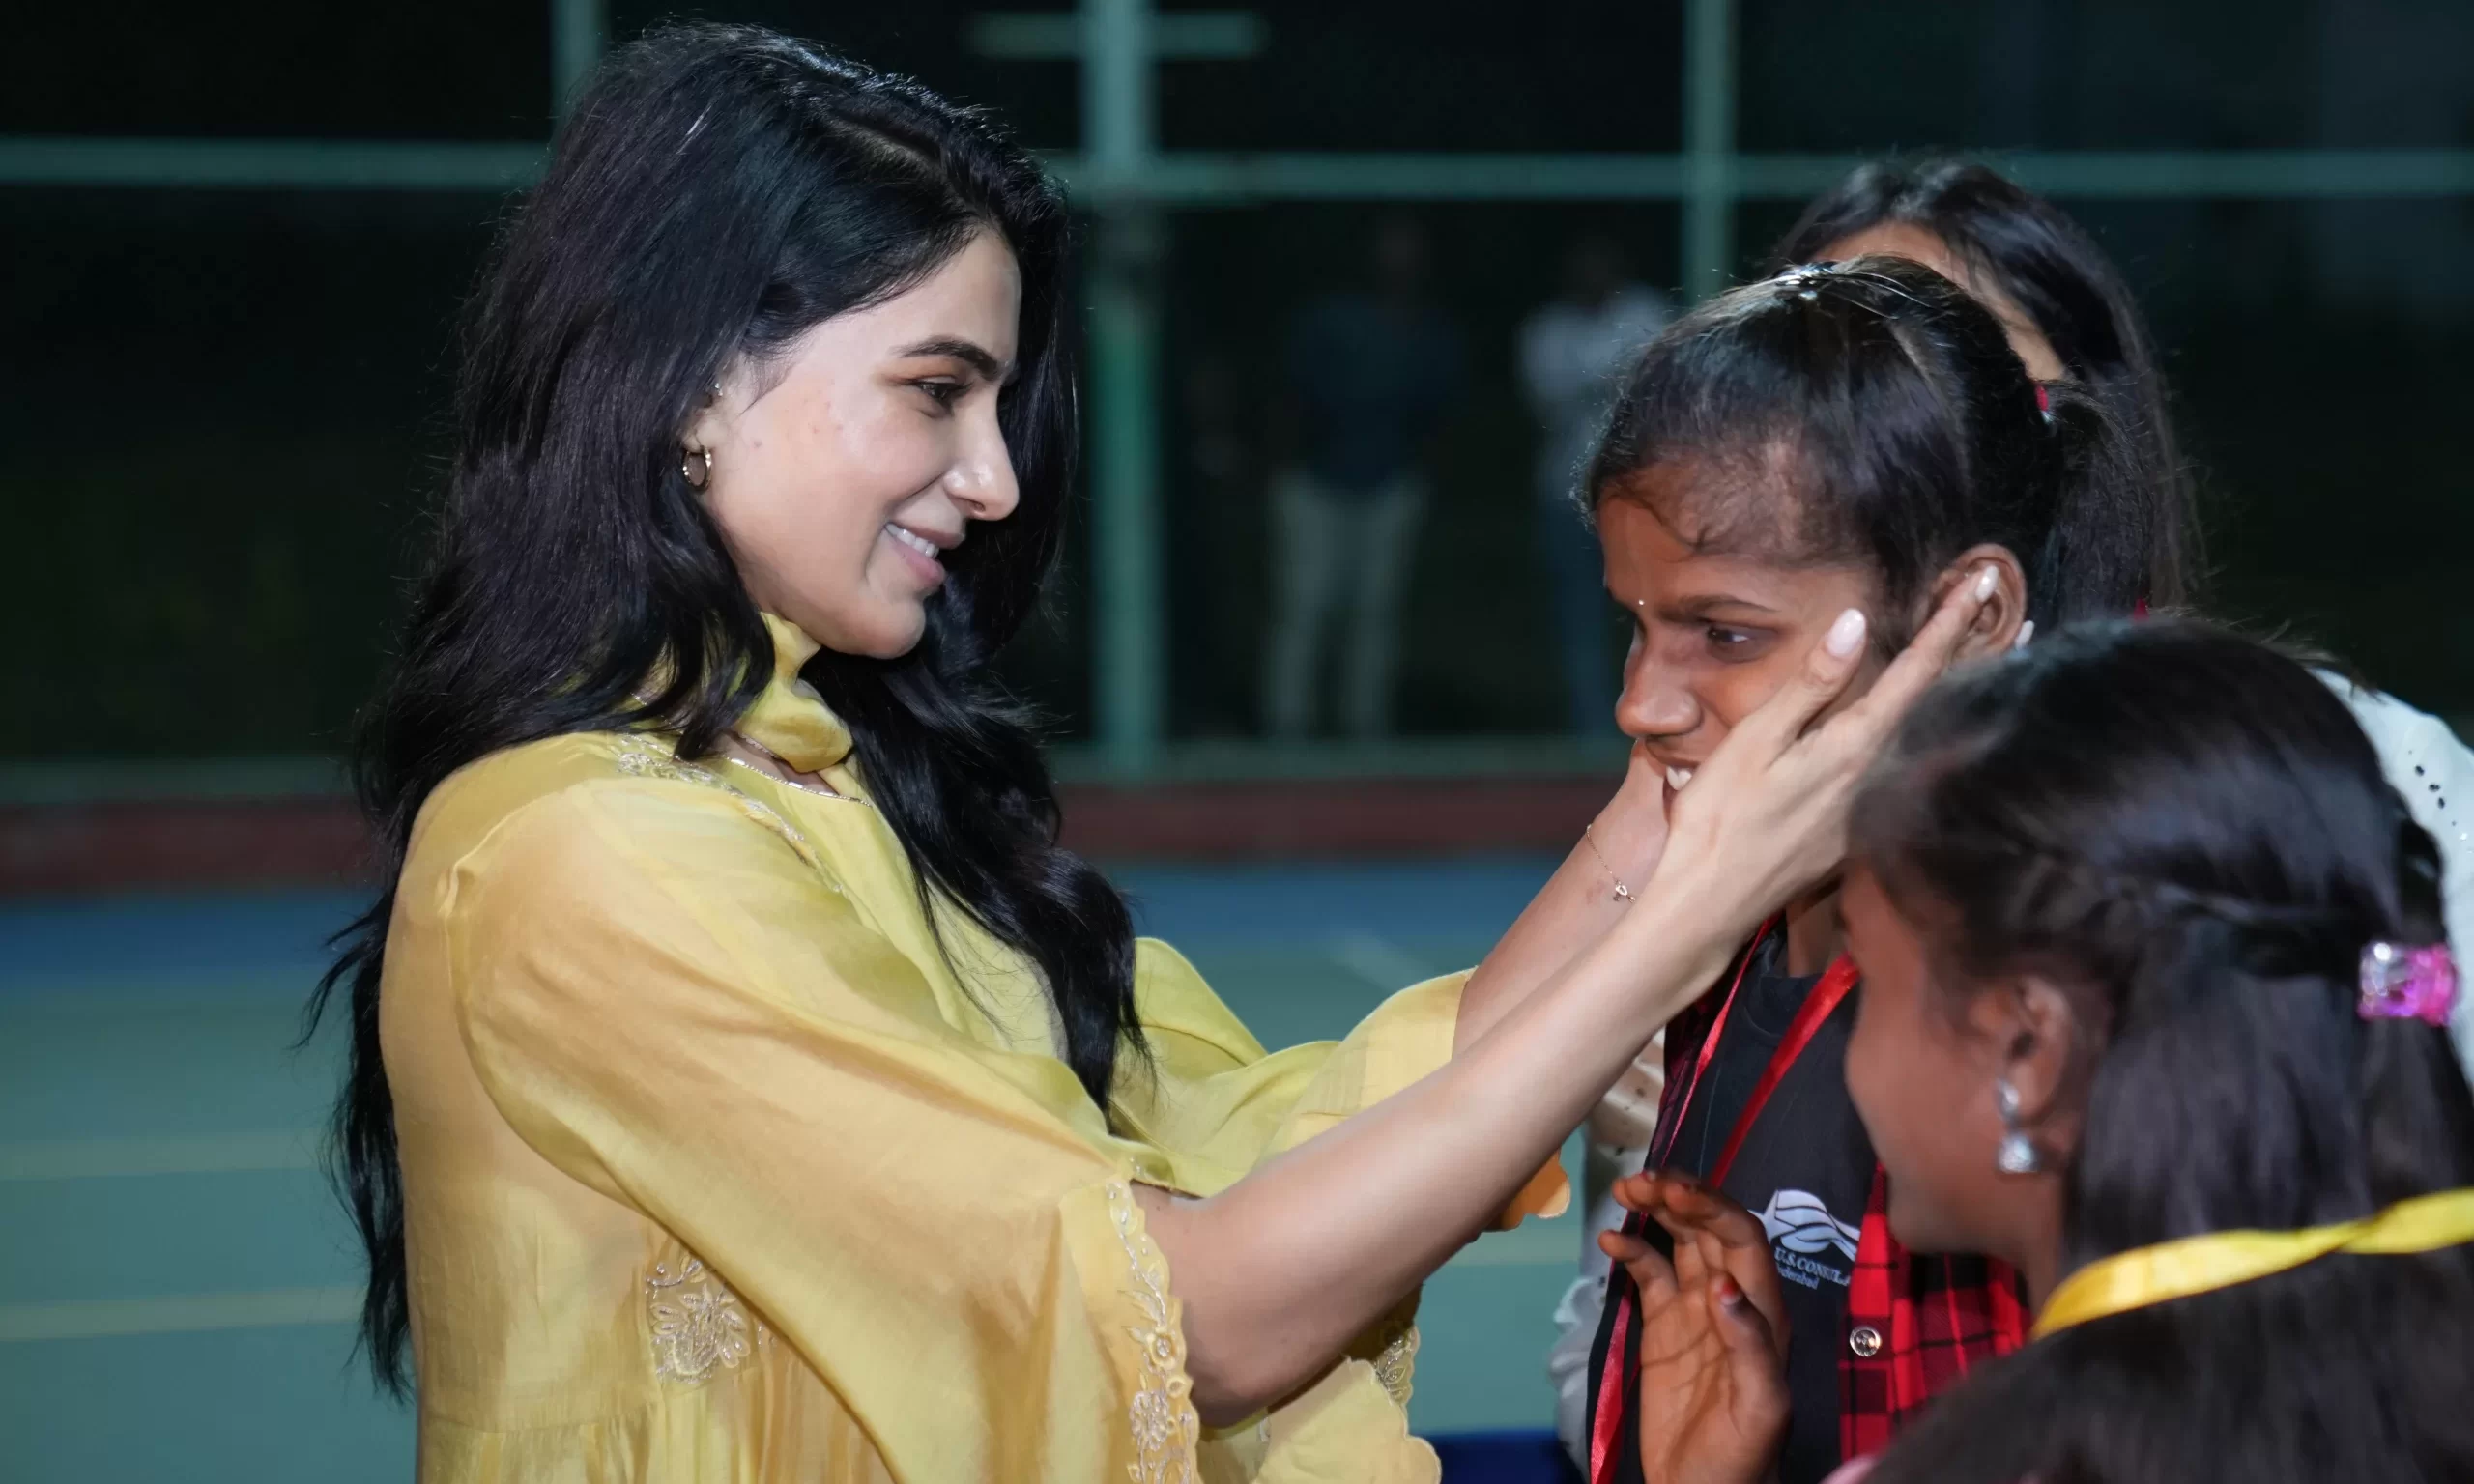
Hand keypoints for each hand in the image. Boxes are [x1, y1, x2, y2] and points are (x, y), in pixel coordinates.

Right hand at [1599, 1171, 1790, 1483]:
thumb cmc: (1742, 1457)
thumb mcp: (1760, 1407)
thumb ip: (1752, 1345)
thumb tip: (1726, 1285)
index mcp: (1763, 1313)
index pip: (1743, 1239)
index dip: (1713, 1208)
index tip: (1674, 1193)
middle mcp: (1732, 1300)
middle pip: (1709, 1229)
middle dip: (1679, 1196)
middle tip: (1640, 1182)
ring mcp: (1695, 1310)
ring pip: (1679, 1241)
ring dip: (1656, 1210)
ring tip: (1625, 1191)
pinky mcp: (1663, 1326)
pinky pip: (1649, 1274)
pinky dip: (1631, 1250)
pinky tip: (1610, 1241)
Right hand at [1647, 568, 1997, 944]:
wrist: (1710, 903)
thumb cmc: (1720, 817)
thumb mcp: (1755, 740)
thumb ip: (1811, 683)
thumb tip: (1857, 621)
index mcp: (1855, 746)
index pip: (1917, 672)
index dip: (1950, 623)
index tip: (1980, 581)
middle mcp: (1880, 775)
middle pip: (1942, 704)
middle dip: (1978, 655)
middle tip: (2018, 616)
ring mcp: (1875, 806)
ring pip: (1933, 734)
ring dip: (1965, 693)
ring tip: (1996, 661)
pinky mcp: (1862, 829)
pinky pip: (1914, 765)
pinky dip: (1938, 731)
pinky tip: (1939, 726)